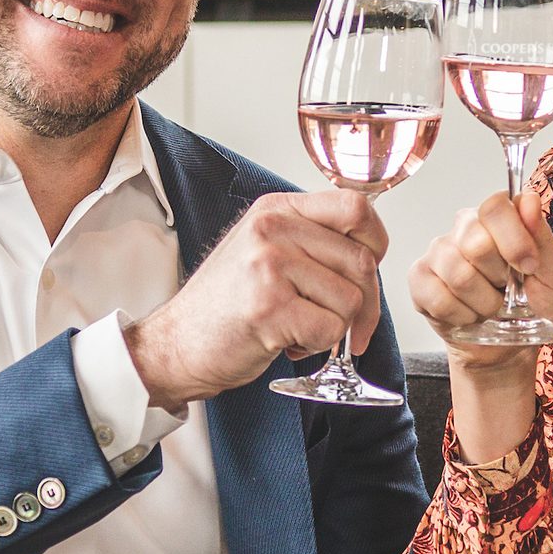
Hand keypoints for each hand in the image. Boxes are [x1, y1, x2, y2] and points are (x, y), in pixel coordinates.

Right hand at [127, 190, 386, 407]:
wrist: (176, 344)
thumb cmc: (224, 304)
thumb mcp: (264, 250)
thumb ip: (312, 241)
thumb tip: (372, 254)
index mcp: (277, 210)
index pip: (356, 207)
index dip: (375, 243)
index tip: (365, 271)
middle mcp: (273, 230)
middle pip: (361, 262)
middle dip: (363, 304)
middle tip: (340, 322)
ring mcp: (269, 266)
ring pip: (351, 300)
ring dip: (335, 327)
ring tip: (297, 326)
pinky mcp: (269, 307)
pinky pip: (331, 330)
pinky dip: (318, 346)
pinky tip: (288, 341)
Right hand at [409, 190, 552, 370]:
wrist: (507, 345)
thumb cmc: (532, 304)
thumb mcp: (551, 272)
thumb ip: (542, 235)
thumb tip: (528, 200)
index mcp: (497, 217)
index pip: (495, 206)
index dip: (514, 240)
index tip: (528, 266)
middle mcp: (464, 227)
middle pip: (475, 243)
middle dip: (499, 278)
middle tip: (506, 289)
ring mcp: (437, 251)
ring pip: (458, 275)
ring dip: (483, 302)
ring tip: (490, 306)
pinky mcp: (419, 278)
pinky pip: (438, 298)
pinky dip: (462, 316)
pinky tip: (469, 314)